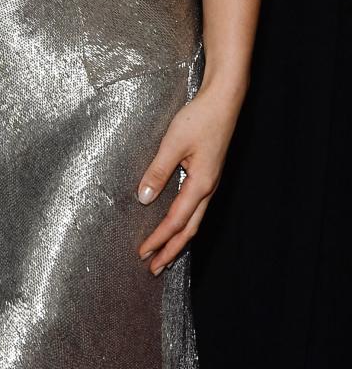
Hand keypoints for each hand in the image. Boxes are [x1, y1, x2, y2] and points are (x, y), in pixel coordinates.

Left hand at [135, 85, 238, 273]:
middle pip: (189, 229)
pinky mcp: (208, 174)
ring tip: (165, 254)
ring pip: (194, 220)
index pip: (176, 221)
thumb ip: (158, 171)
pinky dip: (185, 222)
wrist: (224, 100)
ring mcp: (210, 182)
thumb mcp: (173, 143)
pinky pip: (196, 207)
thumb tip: (144, 199)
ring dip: (178, 239)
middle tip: (154, 268)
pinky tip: (177, 222)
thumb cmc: (200, 118)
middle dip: (171, 250)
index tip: (143, 253)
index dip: (159, 239)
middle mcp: (208, 189)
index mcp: (201, 185)